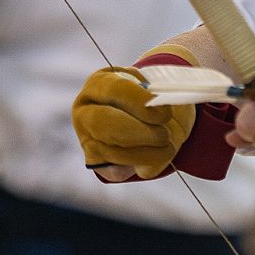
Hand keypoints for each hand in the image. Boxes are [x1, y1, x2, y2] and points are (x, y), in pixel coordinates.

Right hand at [71, 66, 194, 179]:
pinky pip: (116, 170)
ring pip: (111, 151)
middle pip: (103, 123)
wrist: (149, 116)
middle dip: (138, 132)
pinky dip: (140, 165)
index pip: (115, 89)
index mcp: (99, 83)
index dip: (140, 102)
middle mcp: (85, 111)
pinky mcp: (95, 162)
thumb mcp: (156, 89)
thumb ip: (160, 97)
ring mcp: (86, 138)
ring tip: (168, 147)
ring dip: (145, 153)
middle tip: (164, 136)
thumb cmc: (152, 97)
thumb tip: (162, 108)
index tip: (164, 114)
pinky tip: (156, 156)